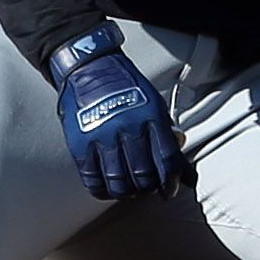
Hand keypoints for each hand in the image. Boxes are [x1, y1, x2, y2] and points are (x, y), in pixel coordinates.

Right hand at [49, 22, 190, 199]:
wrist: (88, 67)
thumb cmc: (123, 85)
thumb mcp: (153, 102)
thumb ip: (164, 130)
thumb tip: (178, 154)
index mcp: (150, 117)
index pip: (167, 160)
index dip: (171, 182)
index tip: (168, 190)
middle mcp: (128, 128)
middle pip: (144, 176)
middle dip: (148, 188)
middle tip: (147, 188)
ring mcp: (102, 137)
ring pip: (120, 183)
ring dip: (127, 192)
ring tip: (128, 189)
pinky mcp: (80, 145)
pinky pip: (93, 180)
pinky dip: (102, 191)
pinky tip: (107, 189)